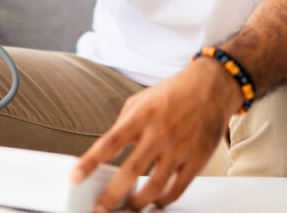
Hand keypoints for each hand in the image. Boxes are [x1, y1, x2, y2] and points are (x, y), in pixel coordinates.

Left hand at [72, 58, 240, 210]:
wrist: (211, 86)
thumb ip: (123, 125)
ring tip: (130, 206)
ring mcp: (180, 147)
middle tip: (101, 208)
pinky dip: (164, 200)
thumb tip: (108, 151)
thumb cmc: (172, 93)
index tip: (75, 177)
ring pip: (155, 186)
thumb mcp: (140, 101)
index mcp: (141, 116)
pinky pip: (178, 188)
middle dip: (112, 195)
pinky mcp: (197, 159)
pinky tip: (156, 201)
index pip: (109, 143)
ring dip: (139, 202)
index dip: (90, 162)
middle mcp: (159, 132)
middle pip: (131, 171)